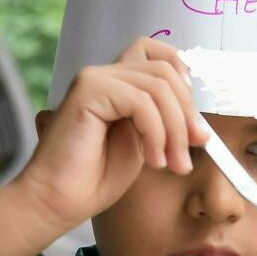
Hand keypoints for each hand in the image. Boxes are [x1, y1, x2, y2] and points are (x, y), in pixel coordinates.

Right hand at [14, 37, 208, 240]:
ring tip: (172, 164)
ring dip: (175, 130)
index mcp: (118, 84)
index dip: (185, 78)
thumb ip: (163, 122)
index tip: (194, 119)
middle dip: (187, 114)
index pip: (160, 55)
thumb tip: (198, 120)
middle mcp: (105, 75)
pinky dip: (156, 133)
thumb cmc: (95, 179)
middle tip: (192, 151)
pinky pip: (141, 101)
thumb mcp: (143, 145)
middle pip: (166, 71)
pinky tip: (153, 161)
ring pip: (158, 86)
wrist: (59, 200)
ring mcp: (94, 79)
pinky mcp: (88, 90)